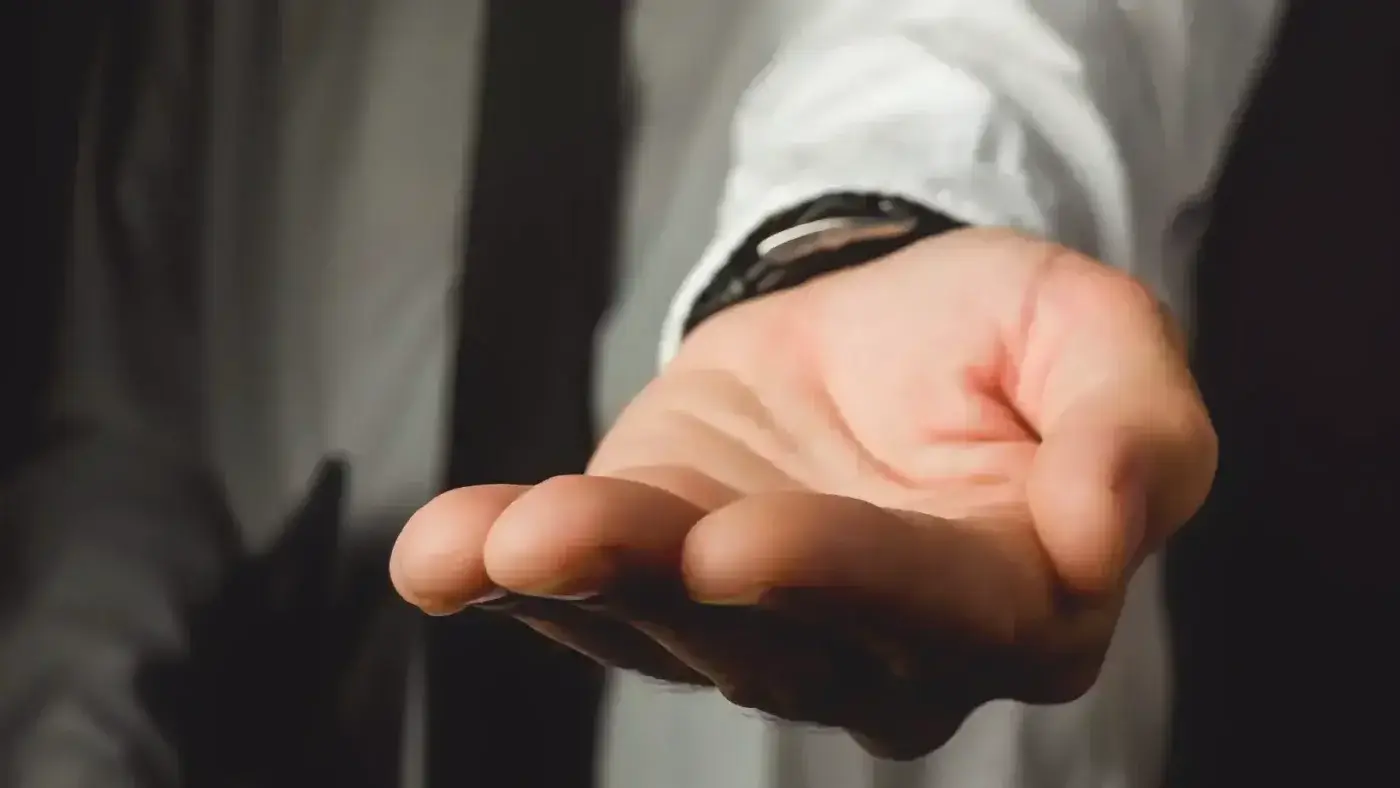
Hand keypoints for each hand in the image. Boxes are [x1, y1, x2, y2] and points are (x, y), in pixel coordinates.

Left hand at [389, 228, 1215, 758]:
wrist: (885, 323)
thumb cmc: (997, 338)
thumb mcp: (1095, 335)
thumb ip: (1135, 431)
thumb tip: (1107, 535)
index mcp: (1013, 604)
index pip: (934, 613)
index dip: (841, 579)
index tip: (743, 540)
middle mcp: (879, 649)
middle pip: (776, 639)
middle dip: (668, 589)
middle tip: (571, 537)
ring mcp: (755, 623)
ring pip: (662, 627)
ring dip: (569, 582)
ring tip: (492, 538)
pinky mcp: (659, 575)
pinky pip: (581, 591)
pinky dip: (504, 570)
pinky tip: (440, 553)